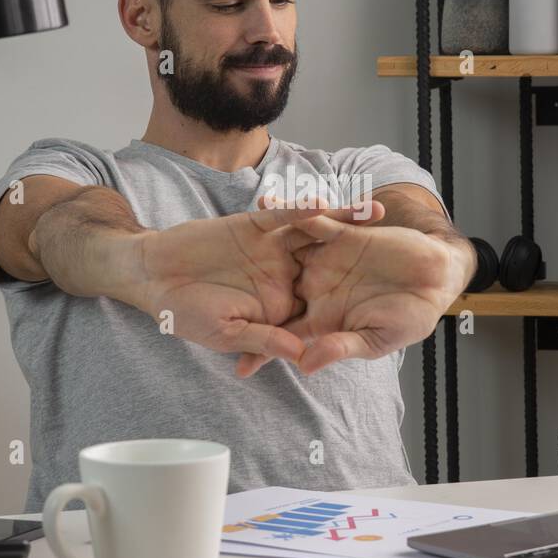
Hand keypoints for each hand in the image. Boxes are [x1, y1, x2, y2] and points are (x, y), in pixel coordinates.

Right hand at [132, 200, 378, 368]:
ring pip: (316, 234)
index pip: (325, 304)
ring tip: (378, 216)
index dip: (357, 302)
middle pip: (332, 263)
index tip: (392, 302)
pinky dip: (304, 210)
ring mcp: (271, 248)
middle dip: (365, 255)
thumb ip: (265, 337)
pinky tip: (327, 205)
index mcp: (281, 305)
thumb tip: (303, 352)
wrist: (153, 275)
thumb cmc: (186, 312)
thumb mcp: (227, 333)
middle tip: (404, 249)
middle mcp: (283, 274)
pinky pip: (285, 216)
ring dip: (345, 224)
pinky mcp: (255, 224)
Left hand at [235, 199, 473, 376]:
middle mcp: (318, 287)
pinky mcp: (341, 233)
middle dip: (244, 288)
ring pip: (285, 250)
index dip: (261, 348)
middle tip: (208, 289)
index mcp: (323, 318)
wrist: (437, 278)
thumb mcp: (376, 339)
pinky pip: (313, 220)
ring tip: (228, 234)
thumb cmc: (411, 317)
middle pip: (272, 289)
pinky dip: (295, 212)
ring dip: (260, 243)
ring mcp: (327, 259)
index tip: (236, 365)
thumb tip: (304, 364)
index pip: (284, 334)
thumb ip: (339, 347)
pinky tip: (269, 204)